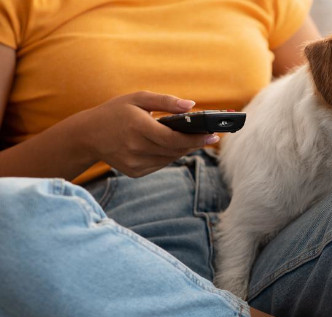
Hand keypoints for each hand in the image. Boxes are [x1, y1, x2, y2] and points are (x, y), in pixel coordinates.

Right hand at [72, 91, 218, 177]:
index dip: (196, 139)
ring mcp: (135, 163)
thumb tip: (191, 106)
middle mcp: (136, 148)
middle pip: (176, 150)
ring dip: (183, 149)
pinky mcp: (135, 172)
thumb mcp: (138, 99)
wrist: (87, 135)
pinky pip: (160, 164)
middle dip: (194, 143)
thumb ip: (166, 101)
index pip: (174, 138)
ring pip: (170, 158)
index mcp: (138, 127)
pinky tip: (170, 146)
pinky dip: (168, 155)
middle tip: (208, 136)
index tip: (214, 135)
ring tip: (192, 139)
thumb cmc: (115, 112)